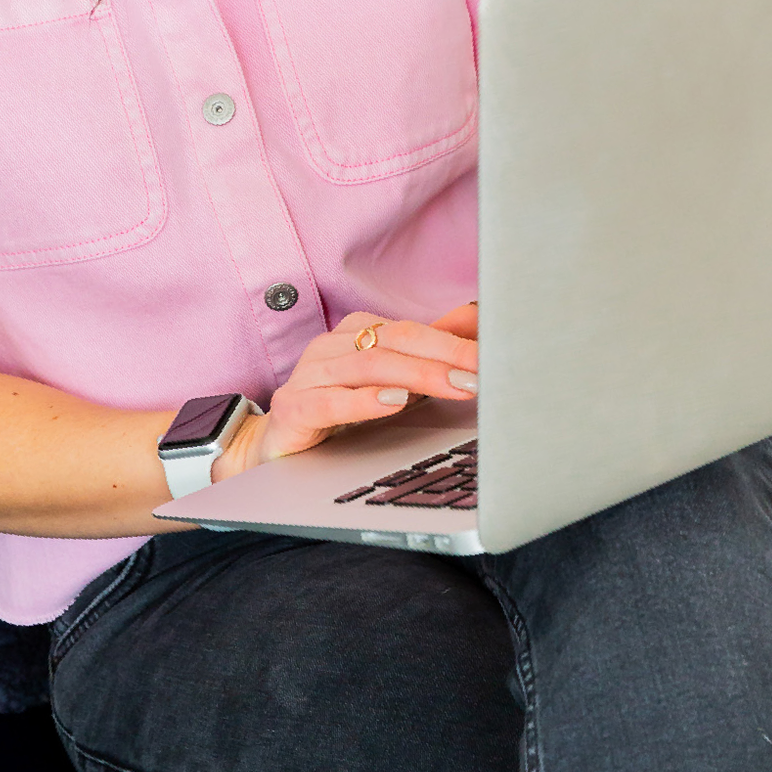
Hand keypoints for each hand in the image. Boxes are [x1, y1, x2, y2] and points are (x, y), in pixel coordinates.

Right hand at [217, 301, 480, 474]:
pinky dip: (363, 401)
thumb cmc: (341, 412)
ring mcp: (308, 376)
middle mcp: (331, 347)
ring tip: (453, 385)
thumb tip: (475, 323)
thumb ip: (429, 352)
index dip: (453, 342)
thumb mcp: (391, 382)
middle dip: (444, 357)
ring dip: (416, 376)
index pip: (411, 329)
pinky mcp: (292, 410)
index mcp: (355, 332)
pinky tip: (393, 402)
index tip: (493, 356)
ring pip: (367, 366)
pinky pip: (329, 402)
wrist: (278, 448)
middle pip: (393, 342)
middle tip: (482, 373)